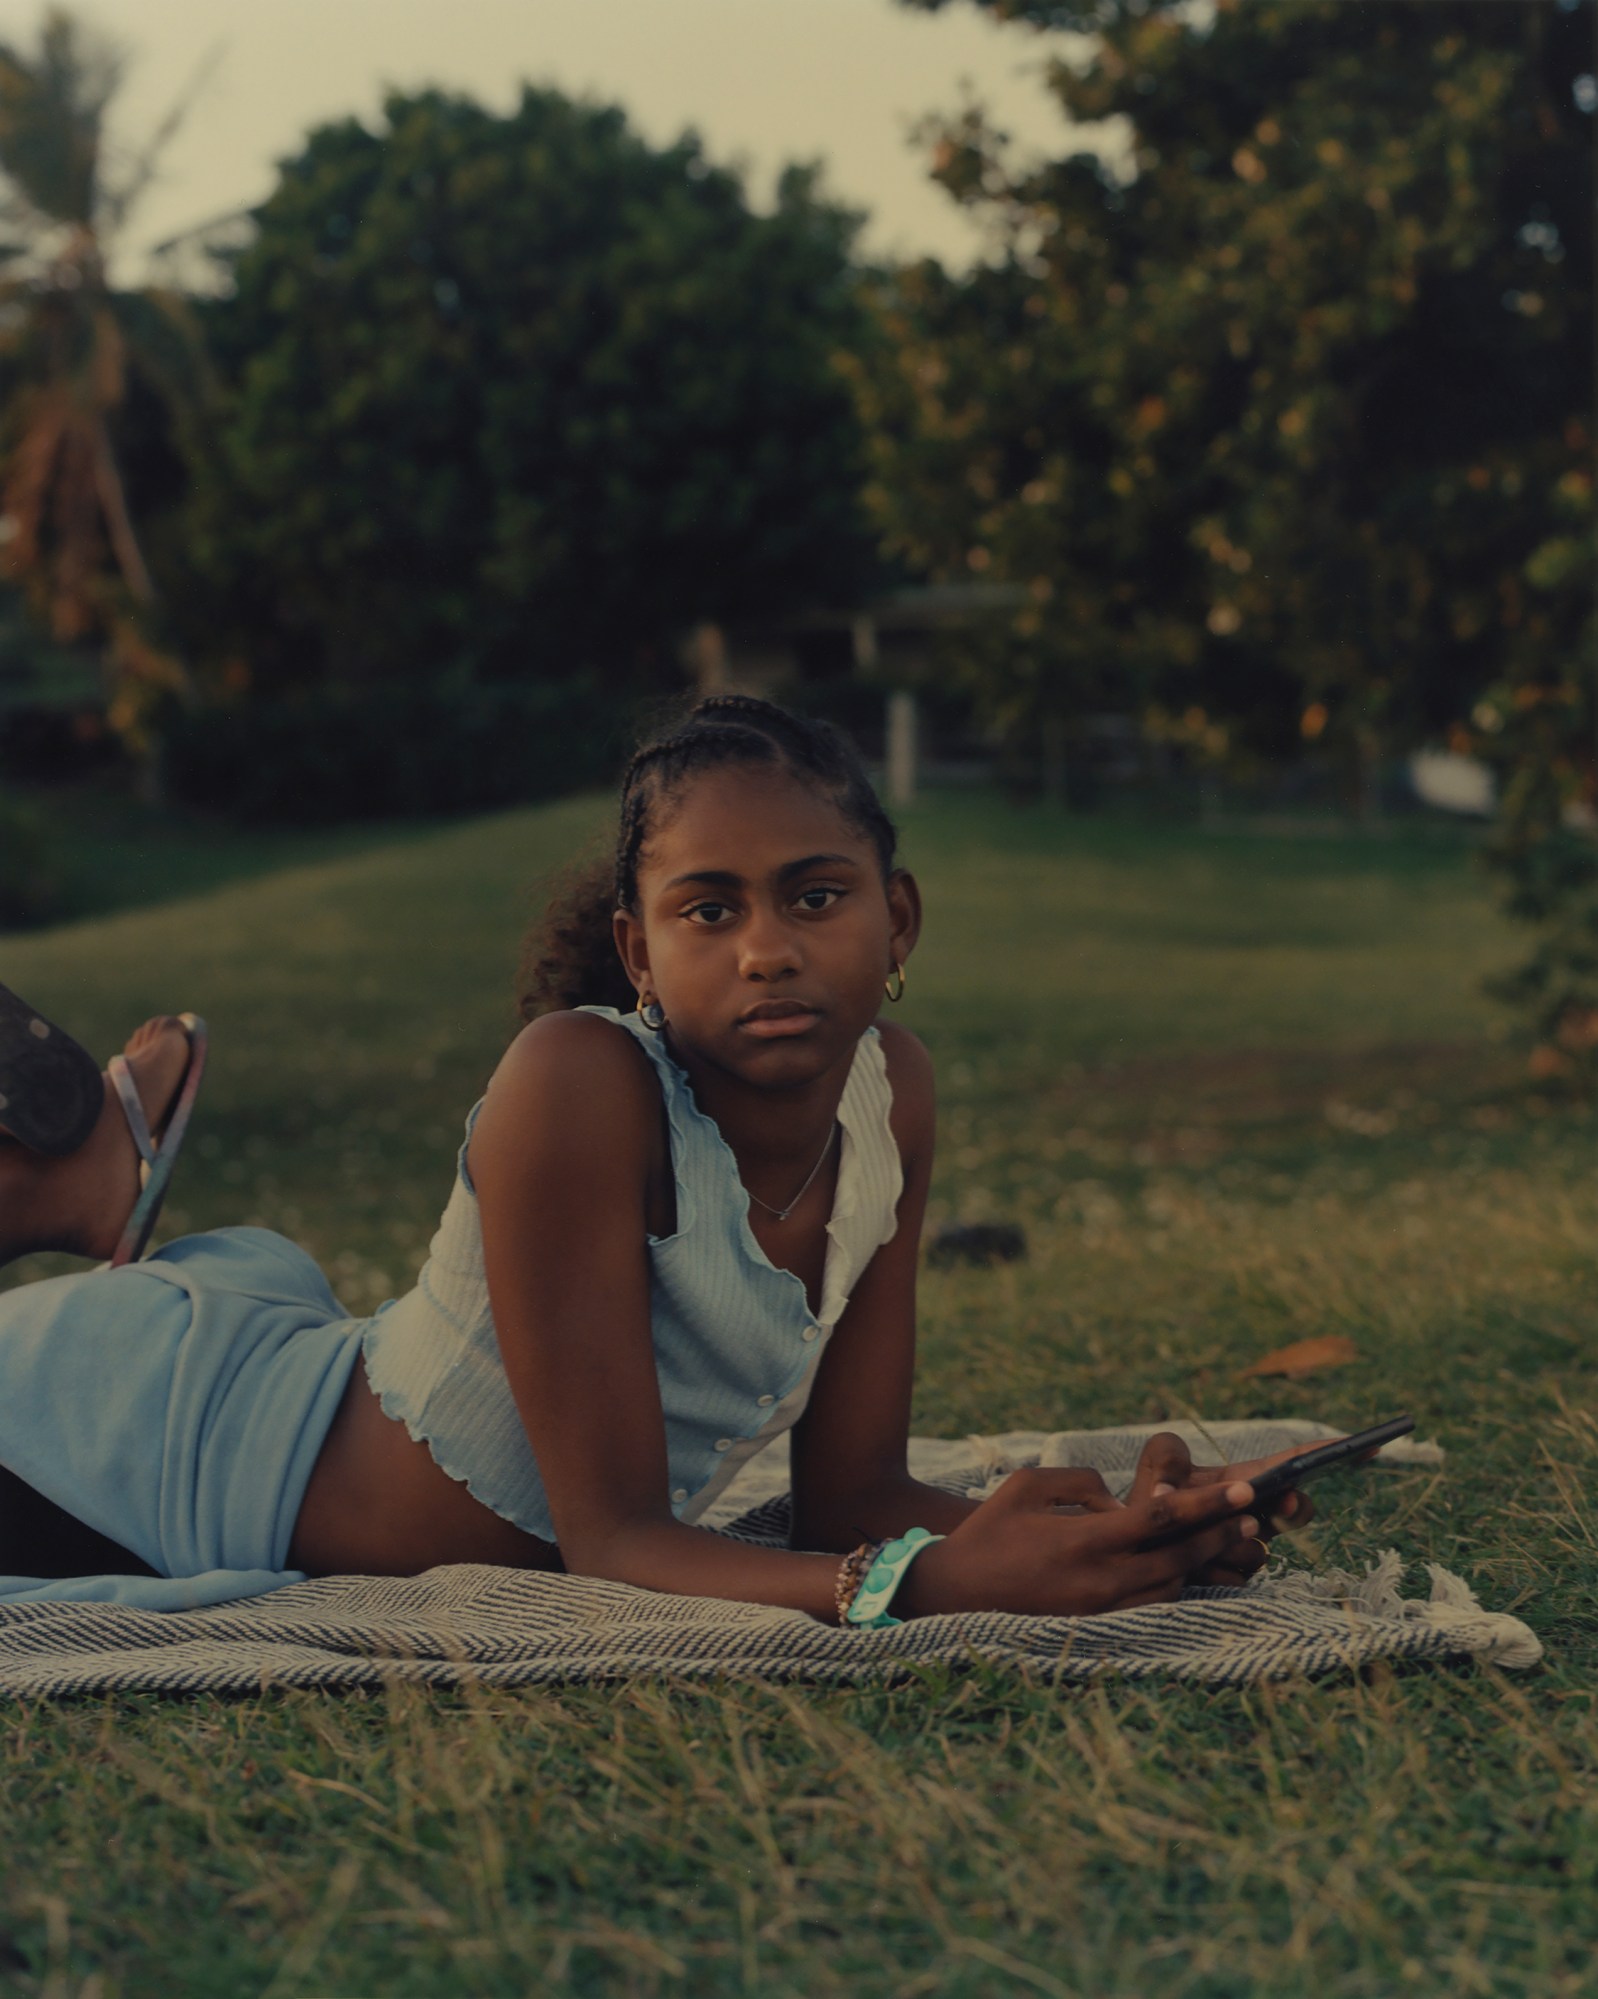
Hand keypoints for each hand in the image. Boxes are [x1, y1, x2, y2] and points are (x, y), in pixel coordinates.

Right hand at [895, 1463, 1261, 1619]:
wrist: (953, 1594)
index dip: (1209, 1505)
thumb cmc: (988, 1532)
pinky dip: (1178, 1587)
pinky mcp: (1096, 1628)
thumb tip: (1118, 1499)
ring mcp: (1100, 1611)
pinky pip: (1152, 1609)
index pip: (1162, 1520)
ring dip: (1205, 1562)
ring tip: (1235, 1539)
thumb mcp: (1026, 1486)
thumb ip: (1080, 1483)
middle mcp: (1100, 1581)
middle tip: (1255, 1514)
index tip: (1245, 1492)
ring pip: (1173, 1587)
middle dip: (1221, 1533)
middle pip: (1179, 1557)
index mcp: (1084, 1541)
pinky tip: (1192, 1569)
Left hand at [1128, 1432, 1315, 1586]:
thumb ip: (1167, 1458)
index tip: (1367, 1447)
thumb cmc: (1154, 1493)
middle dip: (1294, 1506)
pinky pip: (1236, 1578)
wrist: (1138, 1540)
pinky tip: (1191, 1565)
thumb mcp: (1159, 1463)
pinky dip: (1211, 1569)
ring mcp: (1249, 1547)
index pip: (1294, 1465)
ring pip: (1259, 1552)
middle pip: (1297, 1509)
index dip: (1328, 1455)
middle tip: (1286, 1499)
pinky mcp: (1234, 1577)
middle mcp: (1257, 1513)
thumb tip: (1167, 1492)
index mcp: (1246, 1480)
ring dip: (1228, 1544)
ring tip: (1196, 1540)